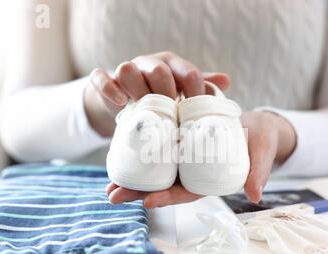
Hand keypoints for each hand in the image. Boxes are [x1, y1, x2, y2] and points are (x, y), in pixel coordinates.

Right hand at [84, 51, 229, 136]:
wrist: (125, 101)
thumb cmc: (160, 97)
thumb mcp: (182, 92)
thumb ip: (201, 86)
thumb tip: (226, 80)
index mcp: (171, 65)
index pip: (188, 73)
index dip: (195, 94)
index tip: (197, 115)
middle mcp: (149, 64)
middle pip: (158, 70)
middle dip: (166, 94)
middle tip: (171, 114)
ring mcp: (125, 71)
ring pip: (127, 69)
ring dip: (137, 90)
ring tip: (144, 109)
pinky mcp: (105, 81)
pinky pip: (101, 78)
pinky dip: (109, 89)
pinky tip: (120, 102)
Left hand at [107, 111, 296, 207]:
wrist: (256, 124)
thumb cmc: (261, 141)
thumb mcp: (262, 153)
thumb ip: (257, 172)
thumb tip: (255, 194)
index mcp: (209, 180)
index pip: (186, 193)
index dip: (168, 198)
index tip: (148, 201)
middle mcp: (192, 170)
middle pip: (164, 184)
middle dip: (138, 191)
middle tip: (113, 195)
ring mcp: (184, 156)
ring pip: (156, 168)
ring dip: (132, 175)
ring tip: (108, 182)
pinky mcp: (180, 139)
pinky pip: (158, 146)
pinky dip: (140, 150)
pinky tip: (119, 151)